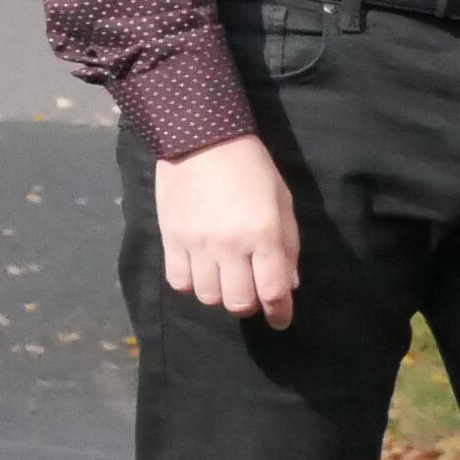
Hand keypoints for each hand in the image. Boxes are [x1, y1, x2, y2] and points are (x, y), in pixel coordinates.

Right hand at [157, 136, 300, 328]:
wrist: (201, 139)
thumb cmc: (251, 168)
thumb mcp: (282, 201)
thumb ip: (288, 244)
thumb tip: (288, 284)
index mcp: (264, 234)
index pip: (273, 290)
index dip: (280, 312)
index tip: (281, 320)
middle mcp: (230, 246)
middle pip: (238, 302)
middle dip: (249, 305)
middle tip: (252, 293)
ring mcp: (197, 245)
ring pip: (207, 297)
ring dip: (220, 295)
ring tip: (225, 278)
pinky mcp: (171, 240)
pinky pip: (178, 282)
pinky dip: (191, 284)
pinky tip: (200, 270)